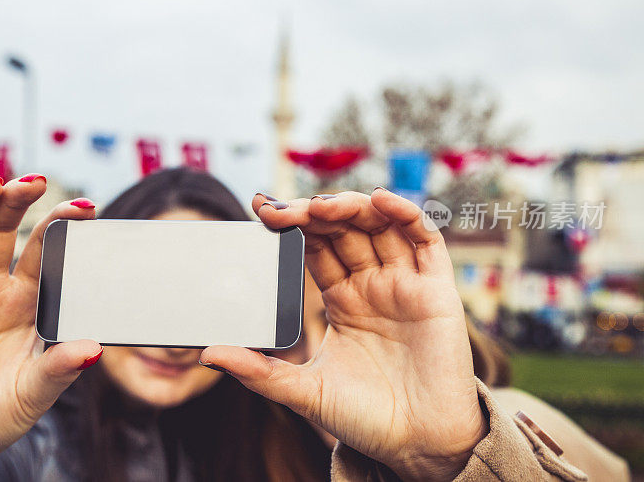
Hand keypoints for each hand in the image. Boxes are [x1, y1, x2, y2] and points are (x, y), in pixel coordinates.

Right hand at [0, 176, 101, 480]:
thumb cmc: (0, 413)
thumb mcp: (33, 394)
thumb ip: (59, 370)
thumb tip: (94, 349)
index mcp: (26, 300)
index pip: (44, 251)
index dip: (60, 227)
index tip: (85, 207)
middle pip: (0, 229)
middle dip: (15, 202)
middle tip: (34, 181)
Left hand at [200, 190, 486, 481]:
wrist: (419, 446)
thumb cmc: (366, 418)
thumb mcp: (304, 391)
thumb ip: (259, 372)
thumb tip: (208, 354)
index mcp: (342, 298)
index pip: (314, 246)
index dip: (291, 224)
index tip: (260, 209)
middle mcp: (372, 283)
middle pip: (343, 228)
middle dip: (314, 212)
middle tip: (282, 210)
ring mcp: (404, 282)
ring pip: (379, 224)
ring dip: (352, 206)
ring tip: (322, 207)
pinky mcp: (437, 289)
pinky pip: (425, 239)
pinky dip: (405, 213)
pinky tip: (380, 200)